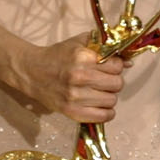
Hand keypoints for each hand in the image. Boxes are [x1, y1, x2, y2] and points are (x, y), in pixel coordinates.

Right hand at [12, 30, 126, 124]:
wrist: (31, 72)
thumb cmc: (57, 56)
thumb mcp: (78, 43)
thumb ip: (103, 46)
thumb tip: (128, 62)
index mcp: (81, 57)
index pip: (116, 66)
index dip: (115, 66)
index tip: (108, 67)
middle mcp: (79, 77)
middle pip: (117, 84)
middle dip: (113, 81)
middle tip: (103, 80)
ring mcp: (75, 97)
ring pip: (112, 100)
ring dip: (108, 96)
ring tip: (98, 92)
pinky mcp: (71, 112)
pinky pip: (103, 116)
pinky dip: (106, 112)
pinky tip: (99, 105)